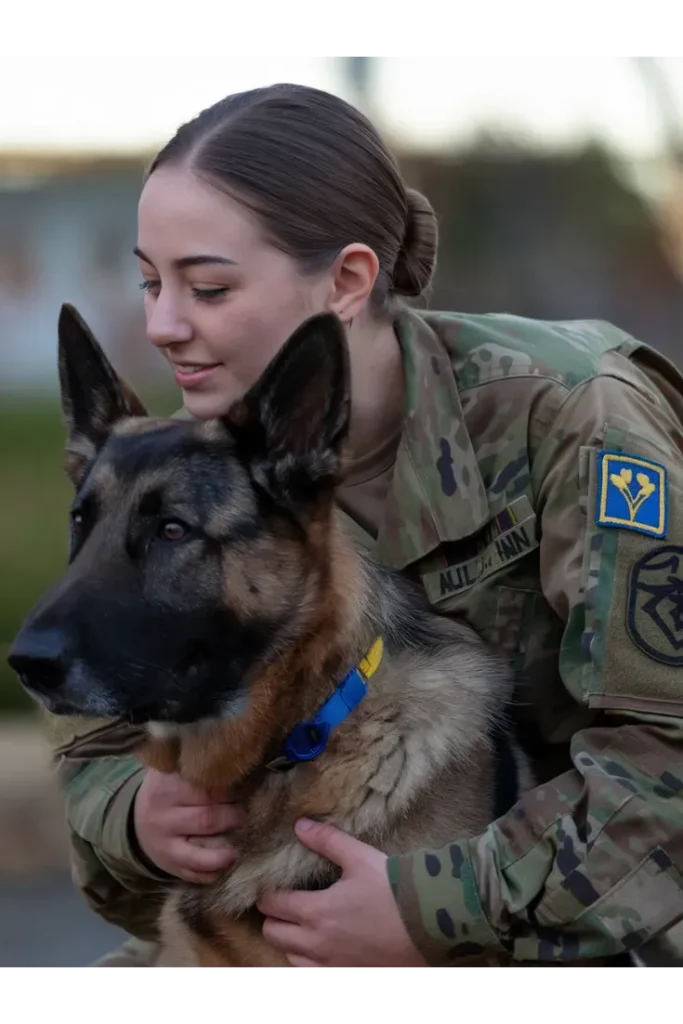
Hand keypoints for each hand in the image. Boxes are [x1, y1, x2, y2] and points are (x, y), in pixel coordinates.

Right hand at [133, 769, 244, 883]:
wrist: (137, 821)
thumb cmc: (167, 791)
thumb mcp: (175, 772)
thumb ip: (200, 771)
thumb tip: (239, 774)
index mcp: (166, 788)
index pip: (207, 789)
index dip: (232, 791)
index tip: (244, 789)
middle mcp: (163, 818)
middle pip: (209, 819)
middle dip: (234, 817)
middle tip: (244, 811)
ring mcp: (165, 846)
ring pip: (201, 855)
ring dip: (226, 853)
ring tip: (238, 846)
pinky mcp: (169, 866)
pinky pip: (195, 875)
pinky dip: (214, 873)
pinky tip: (225, 863)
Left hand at [258, 818, 429, 967]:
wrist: (429, 925)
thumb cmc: (394, 889)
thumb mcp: (359, 858)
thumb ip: (327, 841)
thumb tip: (300, 826)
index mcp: (316, 911)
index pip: (273, 904)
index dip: (266, 894)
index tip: (269, 886)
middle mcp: (317, 943)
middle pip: (274, 934)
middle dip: (273, 917)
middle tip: (283, 904)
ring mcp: (331, 964)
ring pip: (290, 956)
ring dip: (289, 941)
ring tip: (300, 925)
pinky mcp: (346, 975)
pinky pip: (311, 972)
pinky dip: (307, 960)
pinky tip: (319, 946)